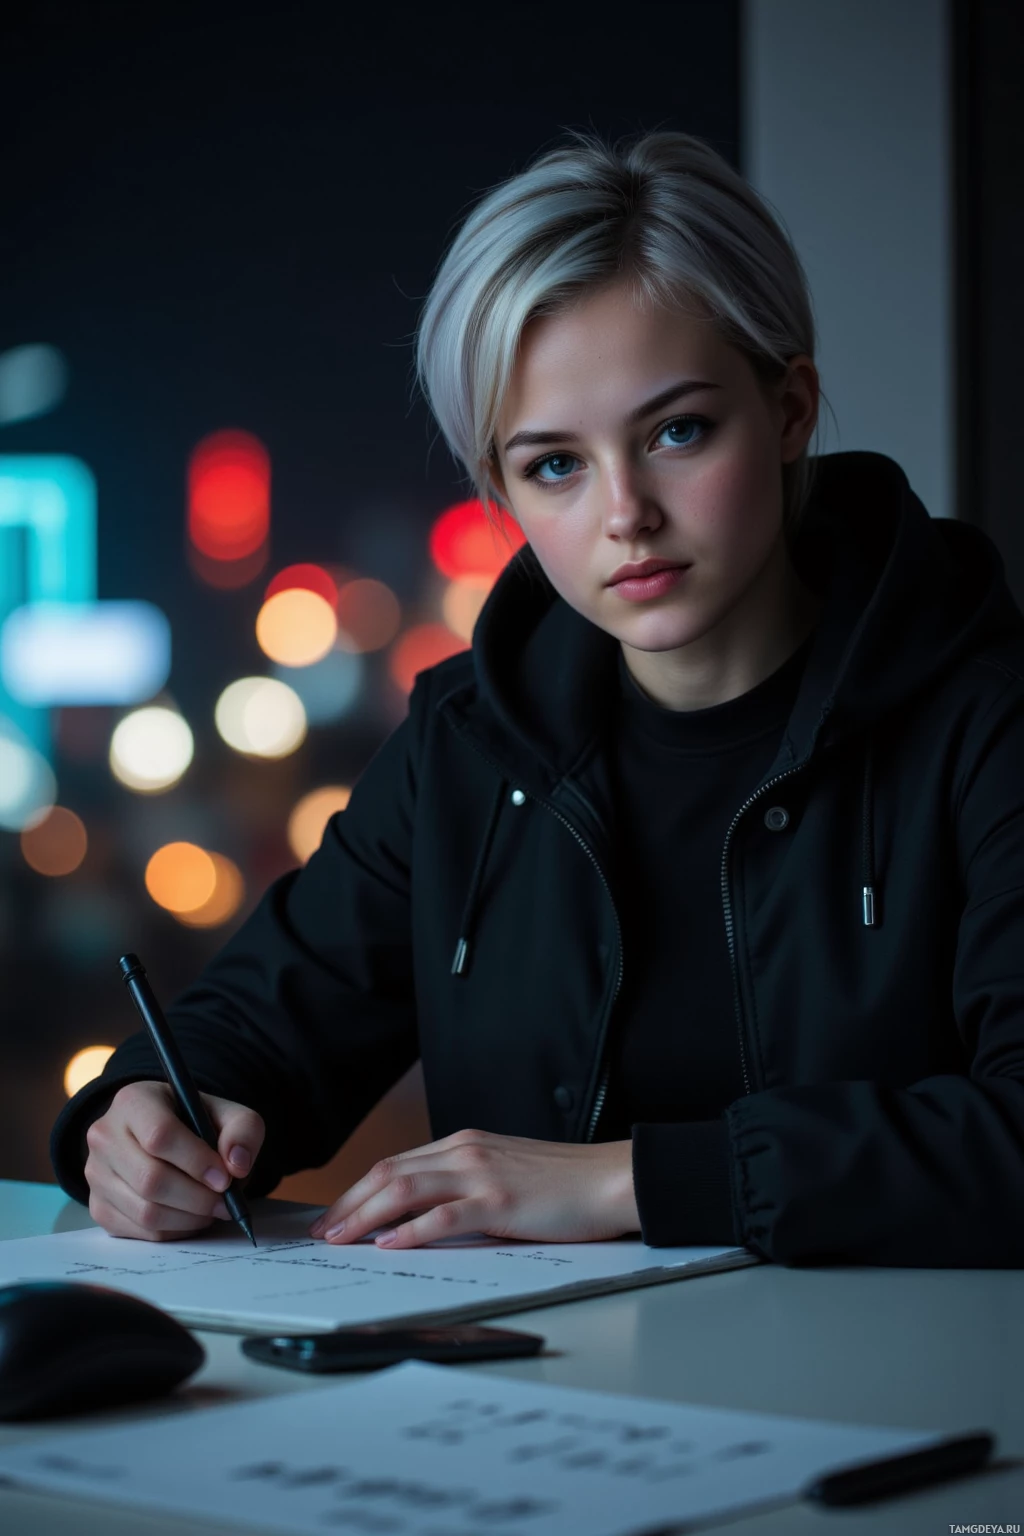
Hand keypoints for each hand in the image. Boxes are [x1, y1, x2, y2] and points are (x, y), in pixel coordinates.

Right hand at [84, 1081, 264, 1241]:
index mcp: (133, 1101)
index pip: (160, 1136)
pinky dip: (174, 1231)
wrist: (162, 1136)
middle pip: (151, 1180)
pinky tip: (191, 1216)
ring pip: (145, 1211)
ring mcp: (96, 1173)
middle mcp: (104, 1135)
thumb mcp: (226, 1113)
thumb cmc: (194, 1122)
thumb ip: (243, 1130)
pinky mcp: (98, 1206)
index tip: (225, 1178)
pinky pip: (140, 1231)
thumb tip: (237, 1165)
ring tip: (212, 1208)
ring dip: (189, 1218)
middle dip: (197, 1198)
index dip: (197, 1162)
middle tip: (225, 1202)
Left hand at [308, 1129, 638, 1248]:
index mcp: (464, 1144)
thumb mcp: (504, 1173)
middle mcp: (466, 1151)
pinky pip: (444, 1215)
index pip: (395, 1164)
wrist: (610, 1179)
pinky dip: (410, 1230)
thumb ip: (465, 1185)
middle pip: (389, 1173)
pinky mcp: (499, 1201)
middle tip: (321, 1234)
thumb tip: (422, 1216)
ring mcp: (481, 1174)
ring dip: (364, 1216)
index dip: (358, 1191)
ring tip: (339, 1240)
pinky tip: (387, 1245)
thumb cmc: (563, 1184)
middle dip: (348, 1204)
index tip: (334, 1216)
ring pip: (405, 1189)